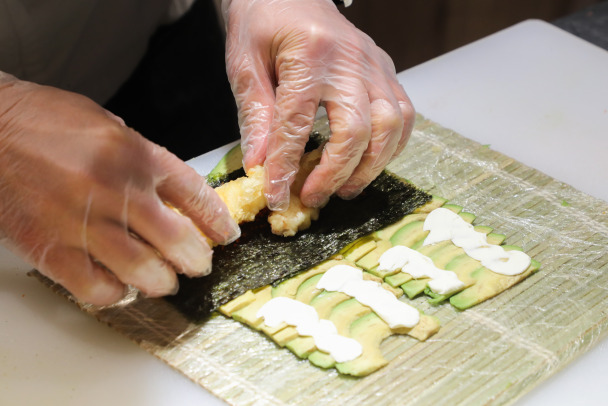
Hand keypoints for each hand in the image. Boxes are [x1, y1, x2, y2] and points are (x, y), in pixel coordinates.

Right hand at [0, 77, 239, 304]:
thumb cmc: (44, 122)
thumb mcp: (109, 125)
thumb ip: (144, 159)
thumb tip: (173, 197)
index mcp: (135, 153)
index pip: (195, 195)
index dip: (217, 221)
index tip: (226, 234)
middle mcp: (115, 189)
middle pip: (177, 241)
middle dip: (196, 260)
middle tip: (199, 265)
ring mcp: (83, 222)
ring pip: (143, 272)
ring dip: (161, 282)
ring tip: (163, 281)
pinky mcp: (50, 249)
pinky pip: (98, 288)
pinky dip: (115, 293)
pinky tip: (119, 286)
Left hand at [223, 0, 414, 210]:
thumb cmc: (263, 24)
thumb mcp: (244, 65)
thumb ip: (255, 115)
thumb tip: (259, 165)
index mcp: (307, 54)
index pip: (297, 123)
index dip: (286, 167)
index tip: (276, 197)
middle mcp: (349, 60)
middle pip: (356, 130)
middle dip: (335, 174)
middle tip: (313, 197)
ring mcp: (374, 64)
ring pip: (391, 126)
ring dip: (370, 167)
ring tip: (344, 188)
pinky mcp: (386, 70)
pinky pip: (404, 115)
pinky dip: (391, 147)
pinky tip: (369, 162)